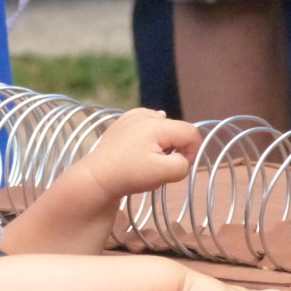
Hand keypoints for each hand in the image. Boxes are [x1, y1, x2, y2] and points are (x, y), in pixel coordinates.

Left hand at [77, 108, 200, 201]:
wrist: (97, 177)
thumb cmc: (130, 174)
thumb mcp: (164, 173)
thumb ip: (183, 164)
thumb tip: (182, 156)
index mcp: (156, 124)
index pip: (191, 132)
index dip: (192, 151)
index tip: (179, 166)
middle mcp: (145, 114)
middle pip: (177, 129)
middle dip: (176, 148)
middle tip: (159, 164)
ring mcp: (132, 116)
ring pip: (163, 126)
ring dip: (163, 142)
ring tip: (148, 157)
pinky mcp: (123, 121)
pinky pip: (148, 124)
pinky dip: (150, 135)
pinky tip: (142, 145)